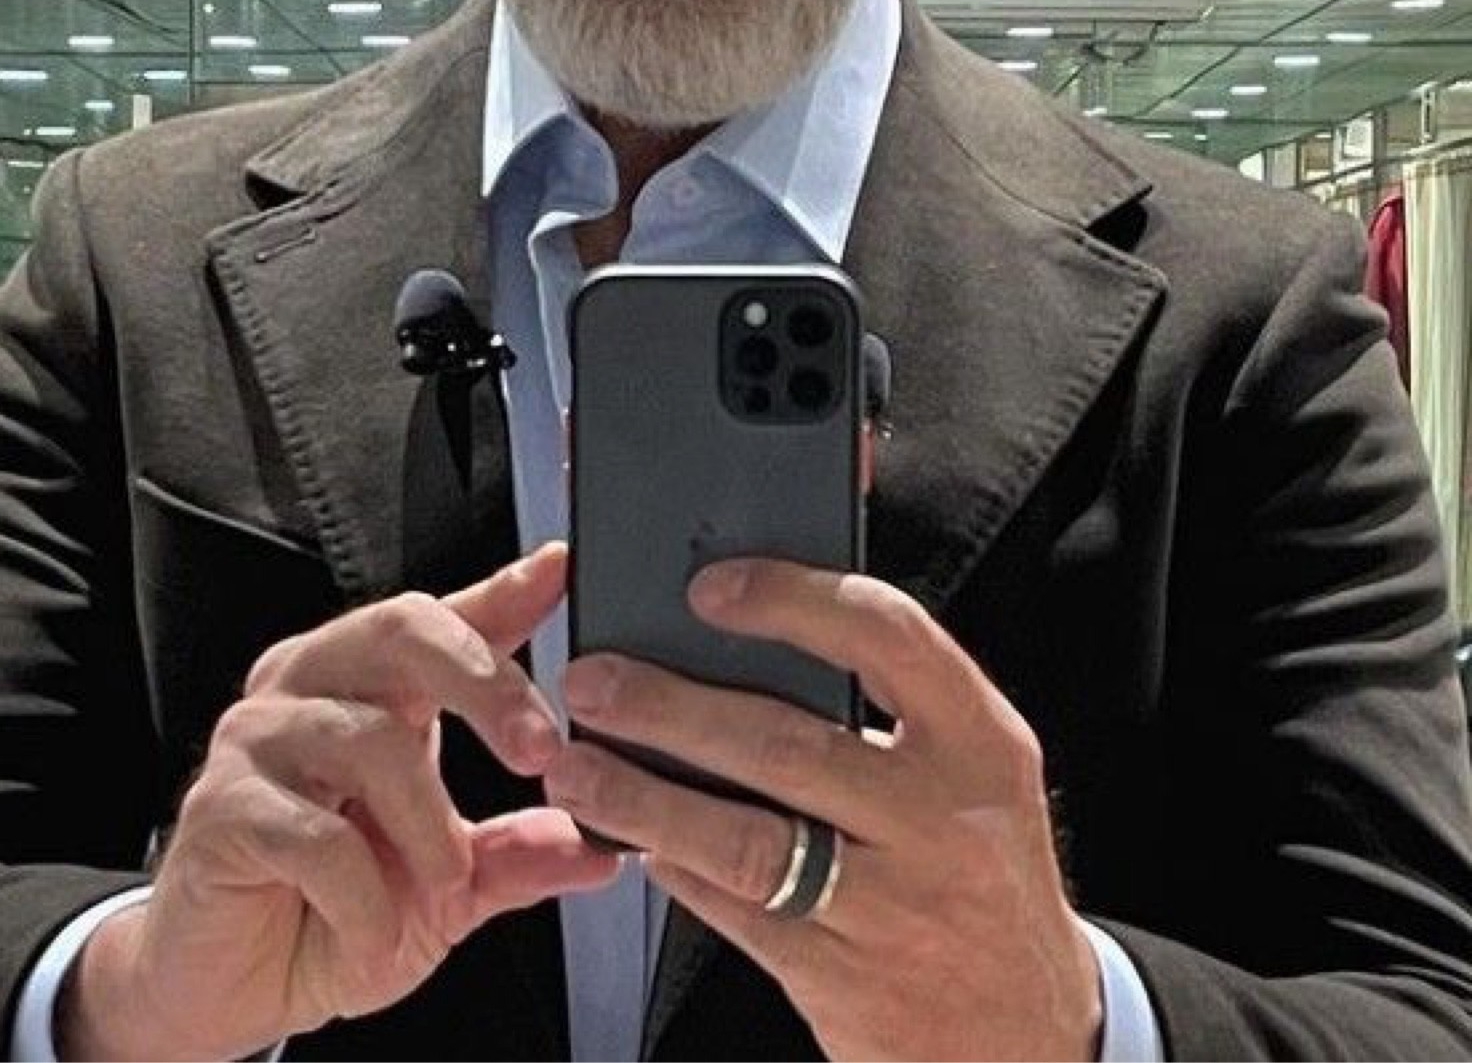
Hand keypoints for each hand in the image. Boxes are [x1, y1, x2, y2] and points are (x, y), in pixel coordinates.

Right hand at [59, 543, 618, 1058]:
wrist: (231, 989)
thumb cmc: (331, 912)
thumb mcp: (446, 888)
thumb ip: (515, 856)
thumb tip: (601, 845)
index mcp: (367, 684)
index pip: (442, 617)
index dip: (505, 589)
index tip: (563, 570)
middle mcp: (309, 684)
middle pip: (403, 631)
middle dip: (485, 683)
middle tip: (541, 753)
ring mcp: (258, 737)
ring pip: (370, 738)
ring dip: (428, 825)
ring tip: (442, 883)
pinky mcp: (220, 805)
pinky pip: (315, 833)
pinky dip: (364, 895)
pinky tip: (369, 929)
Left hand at [545, 562, 1101, 1061]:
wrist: (1030, 1037)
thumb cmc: (974, 866)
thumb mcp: (968, 770)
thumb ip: (884, 702)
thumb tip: (732, 629)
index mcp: (980, 740)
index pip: (885, 633)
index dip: (788, 599)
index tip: (707, 589)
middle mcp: (944, 818)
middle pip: (783, 740)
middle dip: (668, 706)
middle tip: (593, 681)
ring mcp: (894, 907)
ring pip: (743, 838)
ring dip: (642, 796)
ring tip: (577, 769)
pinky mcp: (845, 983)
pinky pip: (736, 912)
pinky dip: (674, 868)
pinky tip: (634, 839)